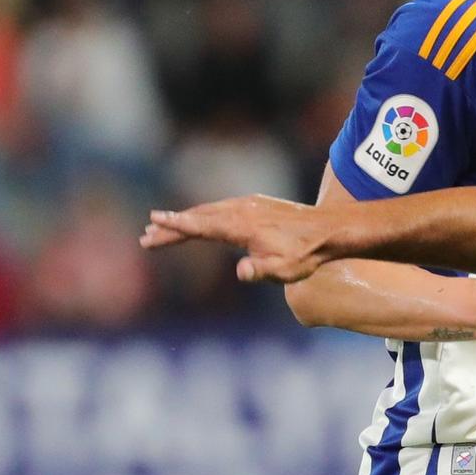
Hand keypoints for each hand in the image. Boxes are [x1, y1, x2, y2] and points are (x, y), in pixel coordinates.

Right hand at [141, 196, 327, 283]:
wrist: (330, 230)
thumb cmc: (307, 255)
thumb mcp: (285, 271)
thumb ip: (260, 271)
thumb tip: (240, 271)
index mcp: (241, 226)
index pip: (201, 226)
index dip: (176, 225)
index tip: (154, 221)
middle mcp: (241, 210)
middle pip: (197, 218)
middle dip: (171, 228)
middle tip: (146, 238)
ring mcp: (248, 204)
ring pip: (208, 210)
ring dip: (185, 220)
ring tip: (163, 228)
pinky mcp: (256, 203)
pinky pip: (221, 207)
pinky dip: (203, 214)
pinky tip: (198, 220)